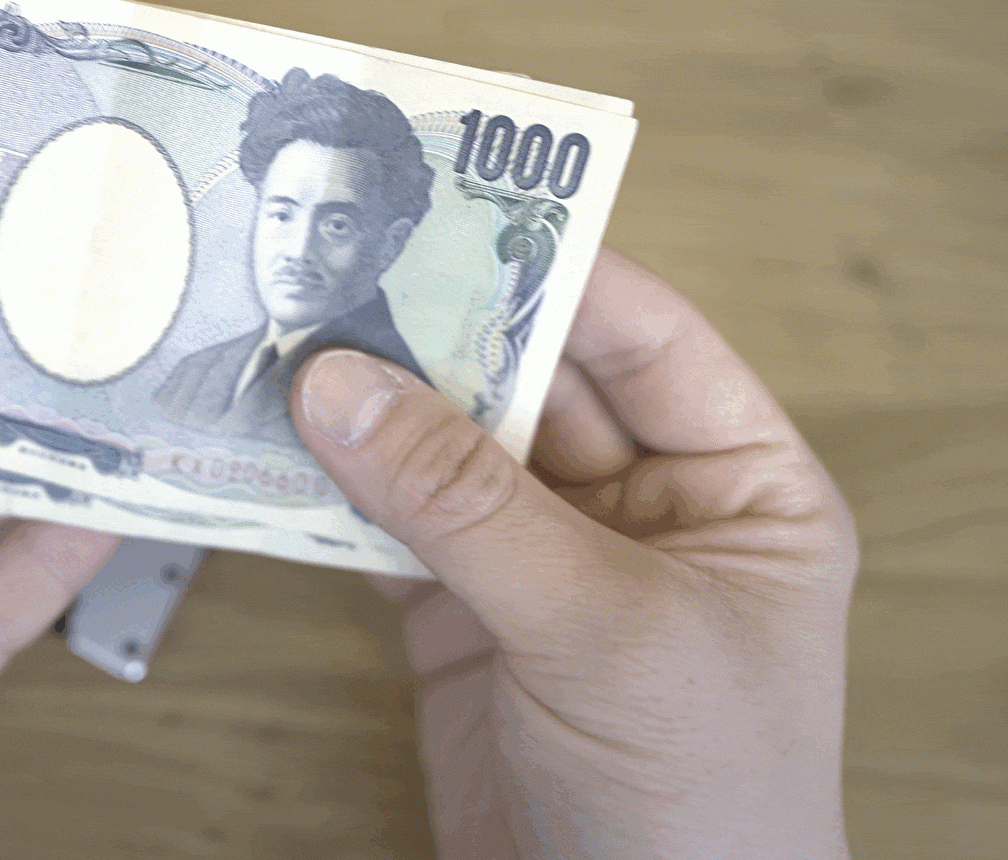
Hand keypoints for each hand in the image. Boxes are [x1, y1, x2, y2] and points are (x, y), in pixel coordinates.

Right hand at [291, 248, 856, 859]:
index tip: (446, 208)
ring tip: (277, 347)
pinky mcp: (461, 623)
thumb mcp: (606, 632)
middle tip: (329, 270)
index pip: (643, 337)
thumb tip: (345, 385)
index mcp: (738, 485)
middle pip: (525, 381)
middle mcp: (641, 509)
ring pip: (443, 451)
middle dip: (430, 334)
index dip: (551, 266)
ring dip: (366, 409)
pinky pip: (388, 530)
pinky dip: (327, 495)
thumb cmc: (705, 806)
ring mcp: (544, 565)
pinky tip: (269, 455)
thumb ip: (471, 504)